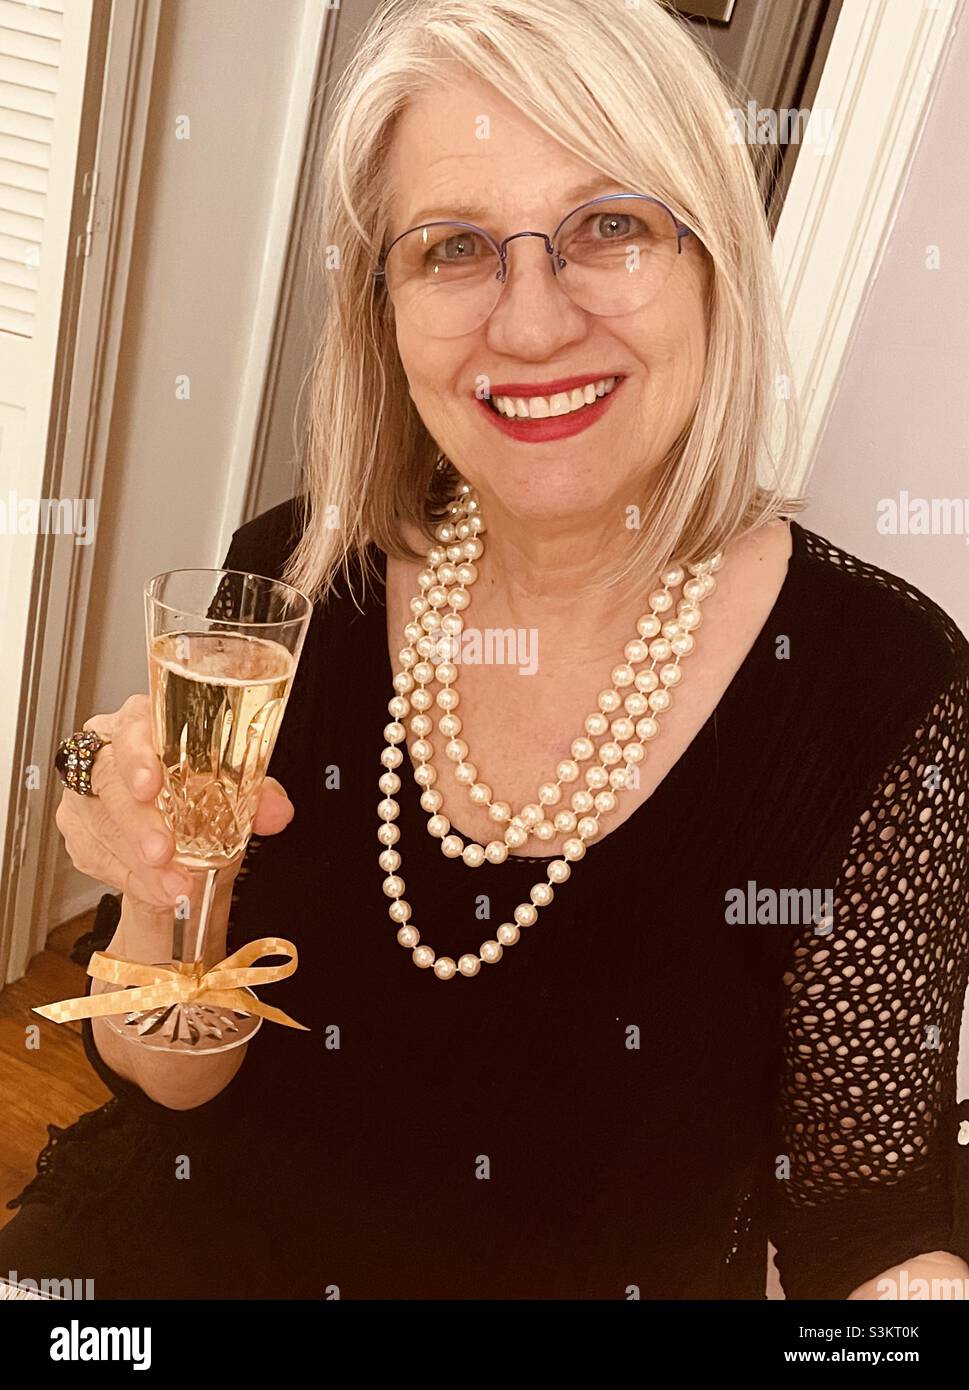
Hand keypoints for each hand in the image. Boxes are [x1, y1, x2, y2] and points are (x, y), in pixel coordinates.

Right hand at [55, 693, 294, 913]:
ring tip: (173, 883)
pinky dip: (129, 877)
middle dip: (137, 821)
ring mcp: (85, 791)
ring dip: (137, 861)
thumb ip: (255, 796)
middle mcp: (105, 751)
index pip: (130, 725)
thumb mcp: (230, 790)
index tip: (151, 784)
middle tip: (163, 852)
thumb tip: (278, 811)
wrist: (177, 833)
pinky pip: (93, 855)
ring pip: (99, 823)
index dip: (137, 754)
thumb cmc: (196, 791)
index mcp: (143, 724)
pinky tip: (156, 889)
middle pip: (107, 777)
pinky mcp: (77, 829)